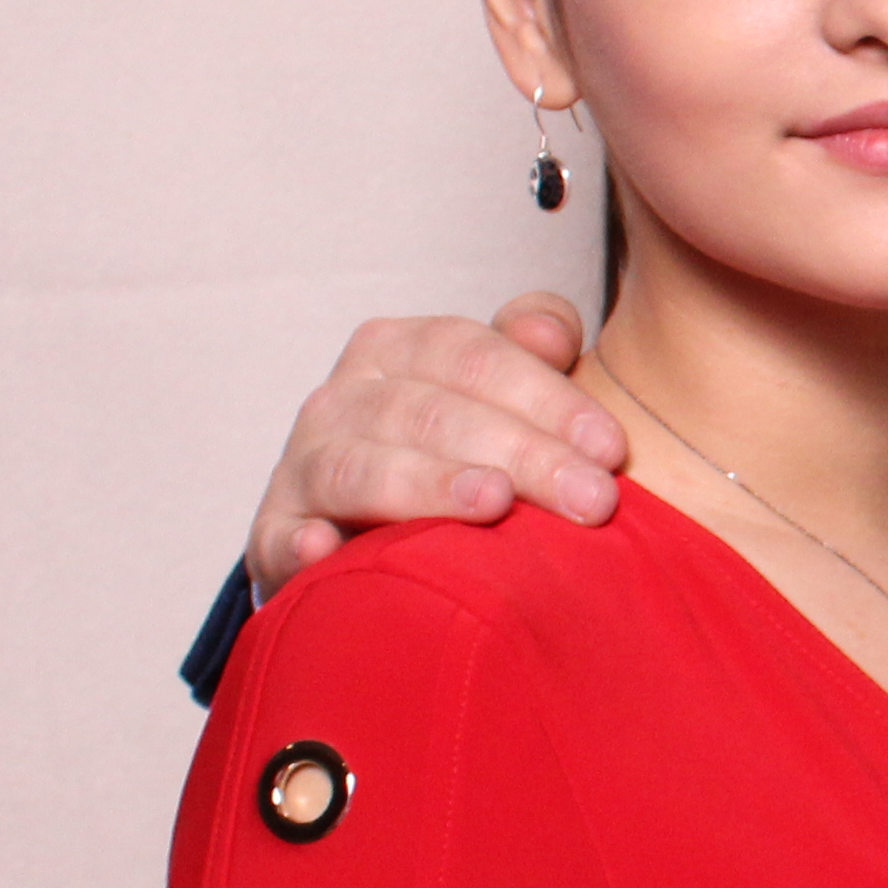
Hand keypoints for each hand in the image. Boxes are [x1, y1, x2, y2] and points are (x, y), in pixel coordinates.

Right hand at [250, 293, 628, 596]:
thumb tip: (552, 336)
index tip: (612, 448)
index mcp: (397, 350)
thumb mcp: (498, 394)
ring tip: (493, 503)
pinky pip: (281, 536)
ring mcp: (301, 466)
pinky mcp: (275, 536)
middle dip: (521, 453)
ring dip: (428, 484)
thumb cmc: (456, 455)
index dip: (548, 397)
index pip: (474, 357)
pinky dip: (300, 542)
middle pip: (431, 412)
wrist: (362, 535)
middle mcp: (342, 399)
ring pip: (361, 466)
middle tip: (592, 499)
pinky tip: (328, 551)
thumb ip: (531, 353)